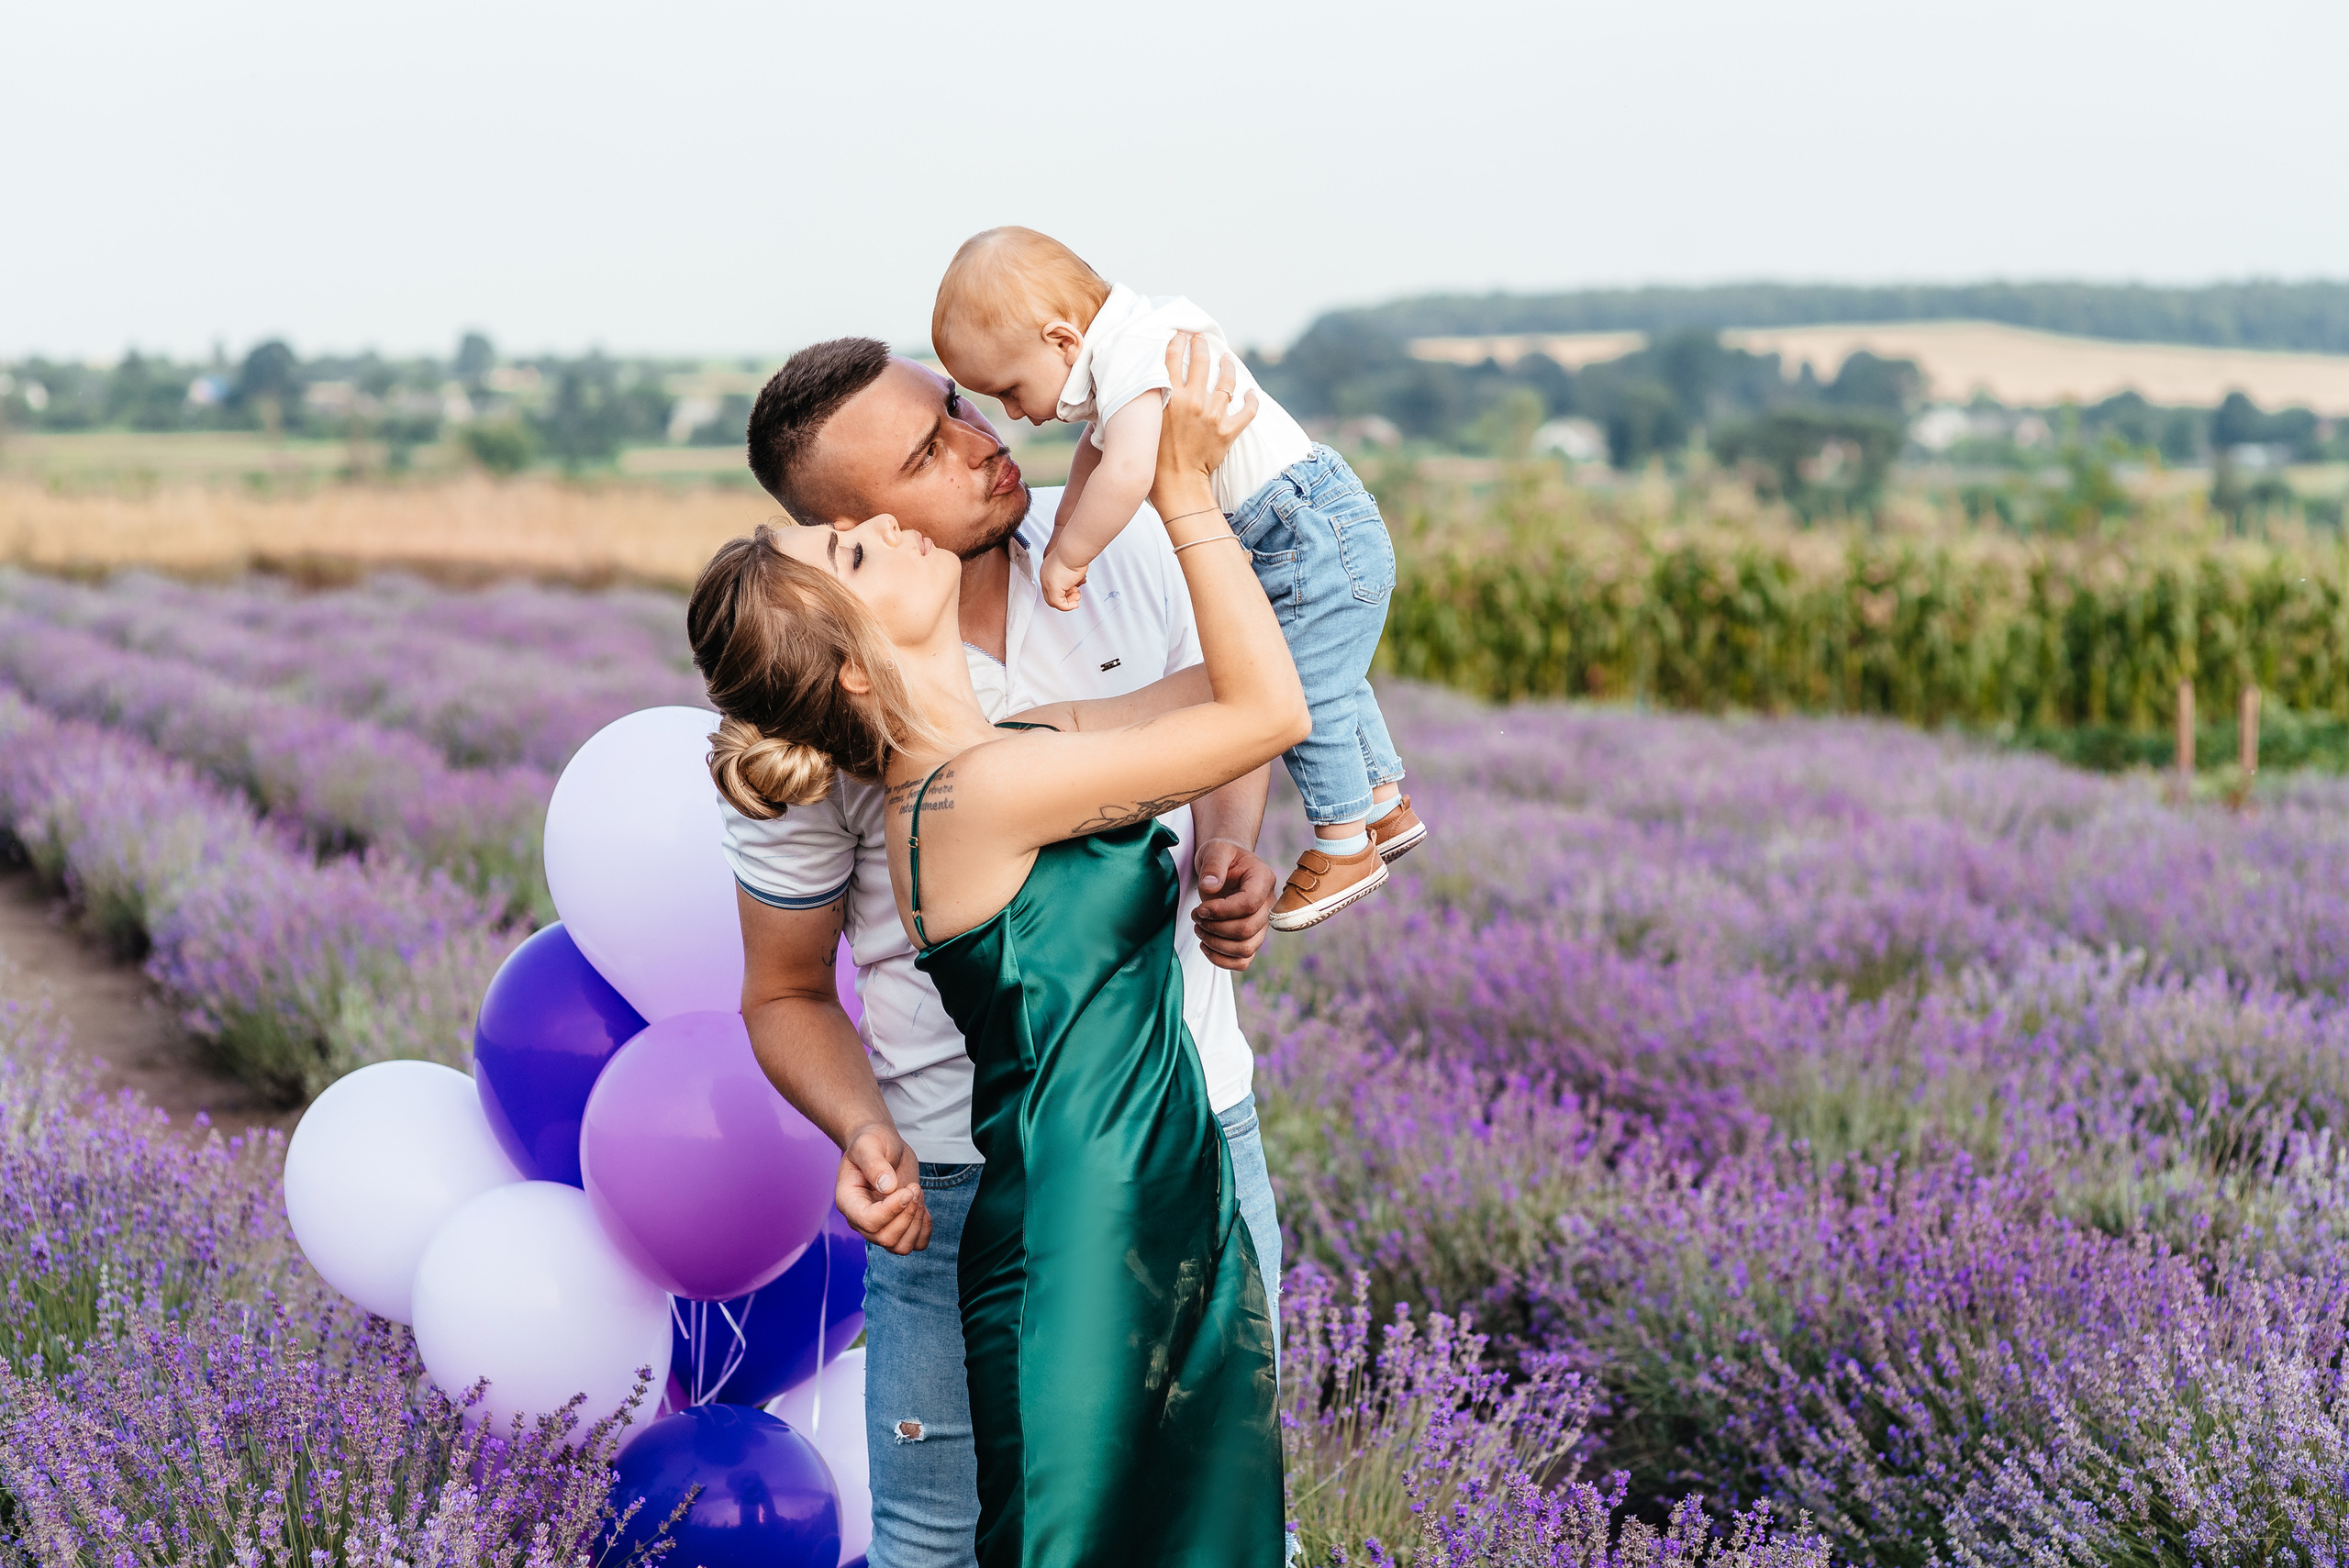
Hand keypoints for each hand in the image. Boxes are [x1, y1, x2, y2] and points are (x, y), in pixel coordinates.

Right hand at [836, 1122, 929, 1253]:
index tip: (907, 1190)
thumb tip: (887, 1187)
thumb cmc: (870, 1142)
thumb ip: (875, 1164)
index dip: (892, 1210)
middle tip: (914, 1188)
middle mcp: (861, 1219)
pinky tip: (923, 1206)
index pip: (868, 1222)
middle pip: (886, 1238)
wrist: (880, 1145)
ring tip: (918, 1193)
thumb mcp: (869, 1145)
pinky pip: (915, 1244)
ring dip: (917, 1223)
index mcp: (849, 1201)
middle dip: (907, 1215)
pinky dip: (925, 1230)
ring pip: (900, 1247)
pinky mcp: (898, 1224)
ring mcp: (880, 1225)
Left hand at [1040, 549, 1087, 611]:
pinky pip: (1059, 604)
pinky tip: (1074, 603)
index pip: (1053, 586)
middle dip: (1067, 597)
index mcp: (1048, 569)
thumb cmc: (1074, 553)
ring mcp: (1048, 583)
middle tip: (1076, 595)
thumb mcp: (1071, 565)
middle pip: (1052, 594)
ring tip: (1077, 595)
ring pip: (1054, 601)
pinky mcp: (1053, 589)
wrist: (1073, 550)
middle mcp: (1046, 576)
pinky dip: (1068, 607)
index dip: (1065, 590)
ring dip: (1068, 602)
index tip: (1075, 589)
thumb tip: (1075, 583)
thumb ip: (1070, 576)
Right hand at [1152, 332, 1256, 511]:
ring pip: (1226, 382)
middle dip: (1201, 345)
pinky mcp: (1228, 431)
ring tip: (1227, 358)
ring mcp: (1213, 415)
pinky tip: (1251, 392)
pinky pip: (1247, 411)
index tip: (1180, 334)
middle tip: (1201, 338)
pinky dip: (1251, 401)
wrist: (1176, 484)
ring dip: (1227, 366)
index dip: (1177, 342)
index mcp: (1170, 397)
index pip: (1173, 358)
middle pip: (1201, 363)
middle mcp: (1193, 401)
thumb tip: (1146, 384)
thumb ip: (1148, 401)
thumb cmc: (1153, 458)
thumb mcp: (1145, 423)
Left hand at [1193, 837, 1275, 970]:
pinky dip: (1222, 960)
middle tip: (1196, 917)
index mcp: (1263, 879)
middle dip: (1215, 928)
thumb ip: (1213, 865)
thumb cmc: (1222, 856)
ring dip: (1216, 944)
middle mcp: (1268, 904)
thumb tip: (1211, 888)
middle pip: (1247, 930)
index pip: (1249, 904)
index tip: (1201, 908)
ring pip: (1246, 949)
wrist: (1227, 865)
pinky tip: (1205, 945)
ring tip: (1199, 929)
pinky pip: (1243, 961)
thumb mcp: (1215, 850)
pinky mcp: (1252, 938)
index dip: (1222, 911)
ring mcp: (1262, 924)